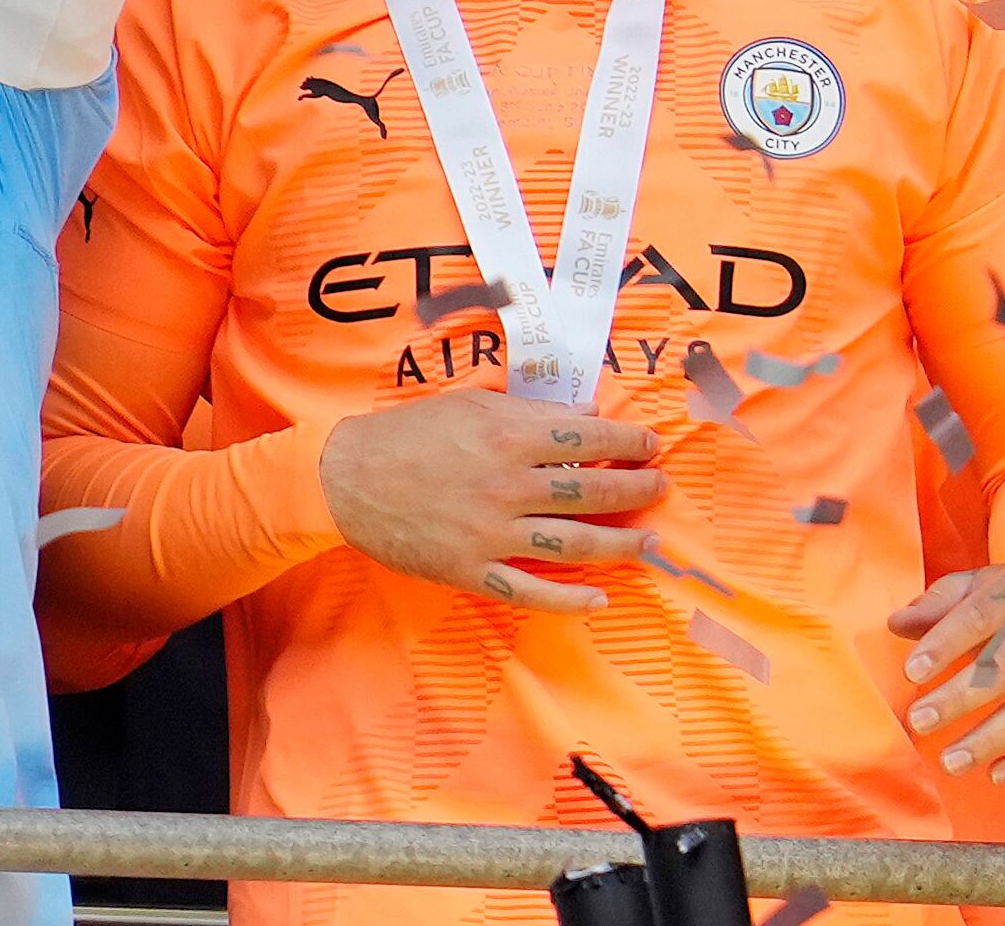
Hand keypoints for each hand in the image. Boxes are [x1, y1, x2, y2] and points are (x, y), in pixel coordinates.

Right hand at [317, 383, 665, 611]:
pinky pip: (530, 592)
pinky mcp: (471, 569)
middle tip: (659, 488)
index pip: (587, 437)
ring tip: (648, 542)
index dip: (628, 441)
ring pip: (575, 545)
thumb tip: (585, 415)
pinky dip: (569, 601)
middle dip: (636, 489)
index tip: (650, 444)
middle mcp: (507, 486)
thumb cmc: (407, 433)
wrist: (345, 477)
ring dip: (620, 544)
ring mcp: (491, 533)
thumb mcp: (467, 403)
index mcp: (506, 436)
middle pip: (592, 492)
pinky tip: (600, 600)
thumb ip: (527, 409)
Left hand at [893, 564, 1004, 780]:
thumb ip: (934, 606)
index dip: (944, 646)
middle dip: (959, 699)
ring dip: (990, 739)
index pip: (979, 618)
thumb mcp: (969, 586)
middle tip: (919, 722)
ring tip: (950, 762)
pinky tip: (996, 775)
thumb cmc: (1003, 600)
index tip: (911, 674)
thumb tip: (895, 625)